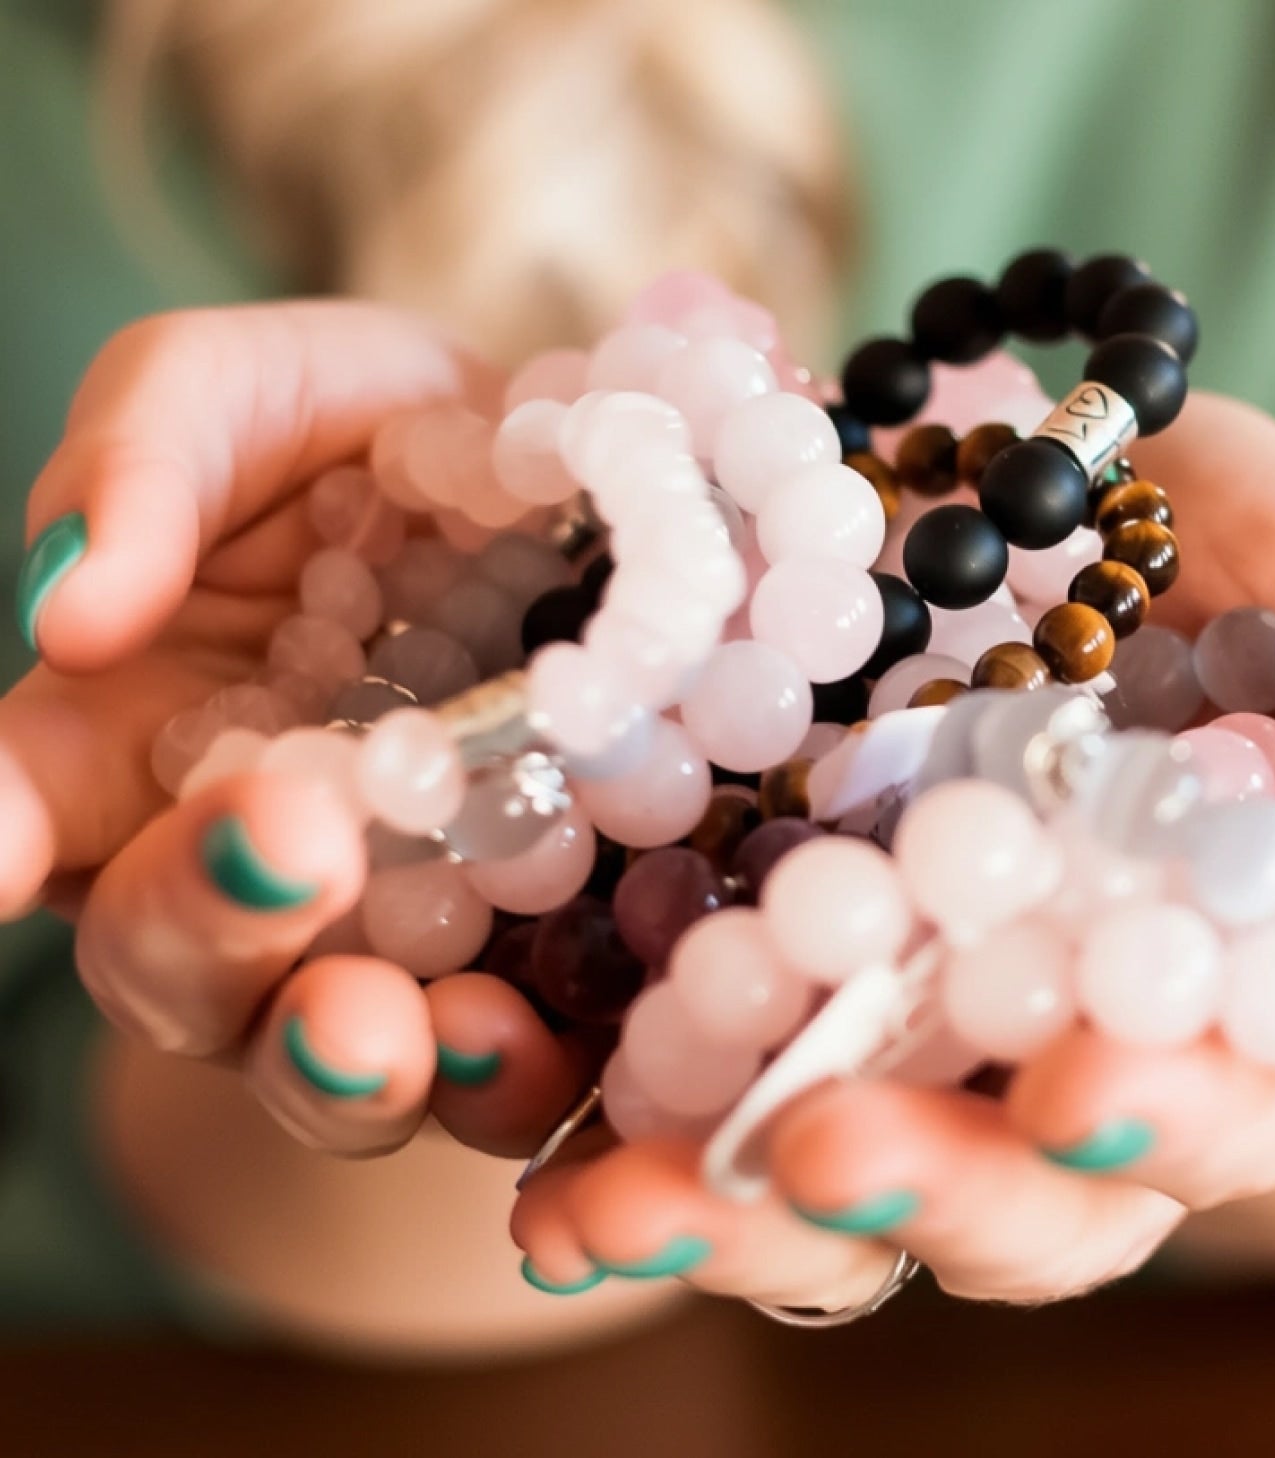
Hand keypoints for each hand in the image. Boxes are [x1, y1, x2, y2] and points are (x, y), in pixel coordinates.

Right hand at [4, 302, 585, 1157]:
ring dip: (340, 1058)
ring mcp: (378, 928)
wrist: (573, 488)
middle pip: (171, 953)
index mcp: (126, 735)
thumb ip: (140, 464)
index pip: (21, 807)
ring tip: (388, 1033)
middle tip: (296, 847)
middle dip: (216, 921)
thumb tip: (68, 607)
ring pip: (315, 1047)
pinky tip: (515, 1039)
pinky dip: (497, 1073)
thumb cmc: (373, 435)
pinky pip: (493, 1060)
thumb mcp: (249, 395)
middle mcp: (235, 862)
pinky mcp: (515, 963)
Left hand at [509, 392, 1274, 1307]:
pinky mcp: (767, 957)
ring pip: (829, 1166)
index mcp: (1208, 989)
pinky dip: (620, 1120)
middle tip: (820, 1152)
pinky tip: (542, 1160)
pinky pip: (694, 1068)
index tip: (1076, 1086)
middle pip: (1004, 1185)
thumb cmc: (1242, 554)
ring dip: (726, 1207)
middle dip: (919, 1186)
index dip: (1157, 1116)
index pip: (1207, 1104)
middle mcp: (1046, 1037)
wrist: (1053, 497)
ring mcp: (900, 1010)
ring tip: (607, 1212)